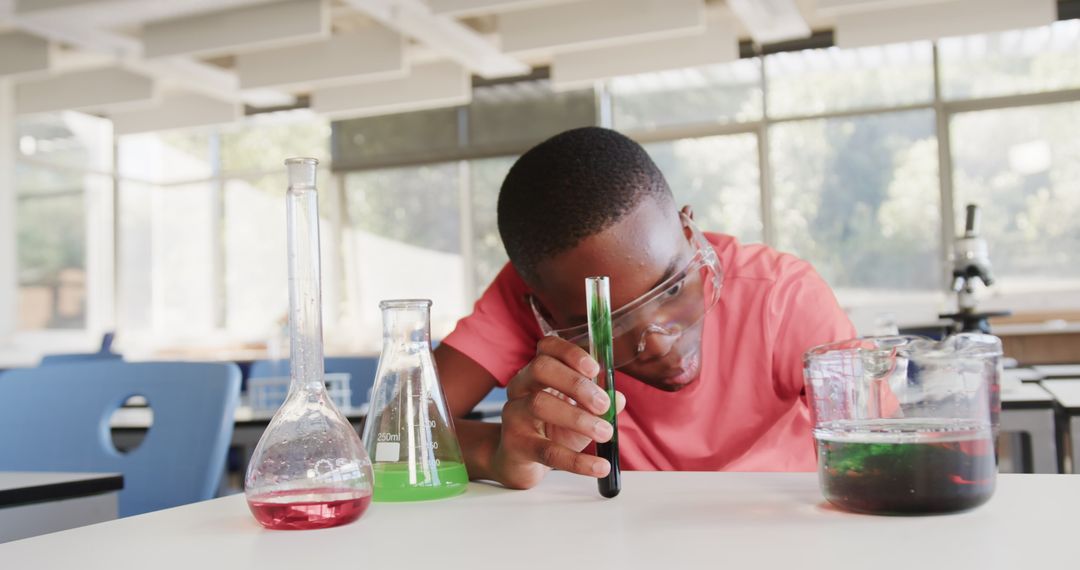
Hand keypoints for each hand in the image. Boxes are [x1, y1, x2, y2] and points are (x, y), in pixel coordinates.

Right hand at [492, 337, 625, 489]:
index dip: (570, 353)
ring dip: (578, 417)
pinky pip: (547, 451)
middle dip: (576, 383)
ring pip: (539, 404)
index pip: (547, 348)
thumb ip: (599, 404)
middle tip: (603, 404)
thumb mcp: (579, 414)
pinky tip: (600, 466)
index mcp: (537, 373)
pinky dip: (578, 461)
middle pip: (541, 368)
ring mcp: (514, 414)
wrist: (520, 464)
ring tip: (604, 432)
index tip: (595, 369)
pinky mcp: (515, 445)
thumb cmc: (551, 431)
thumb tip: (618, 398)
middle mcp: (520, 387)